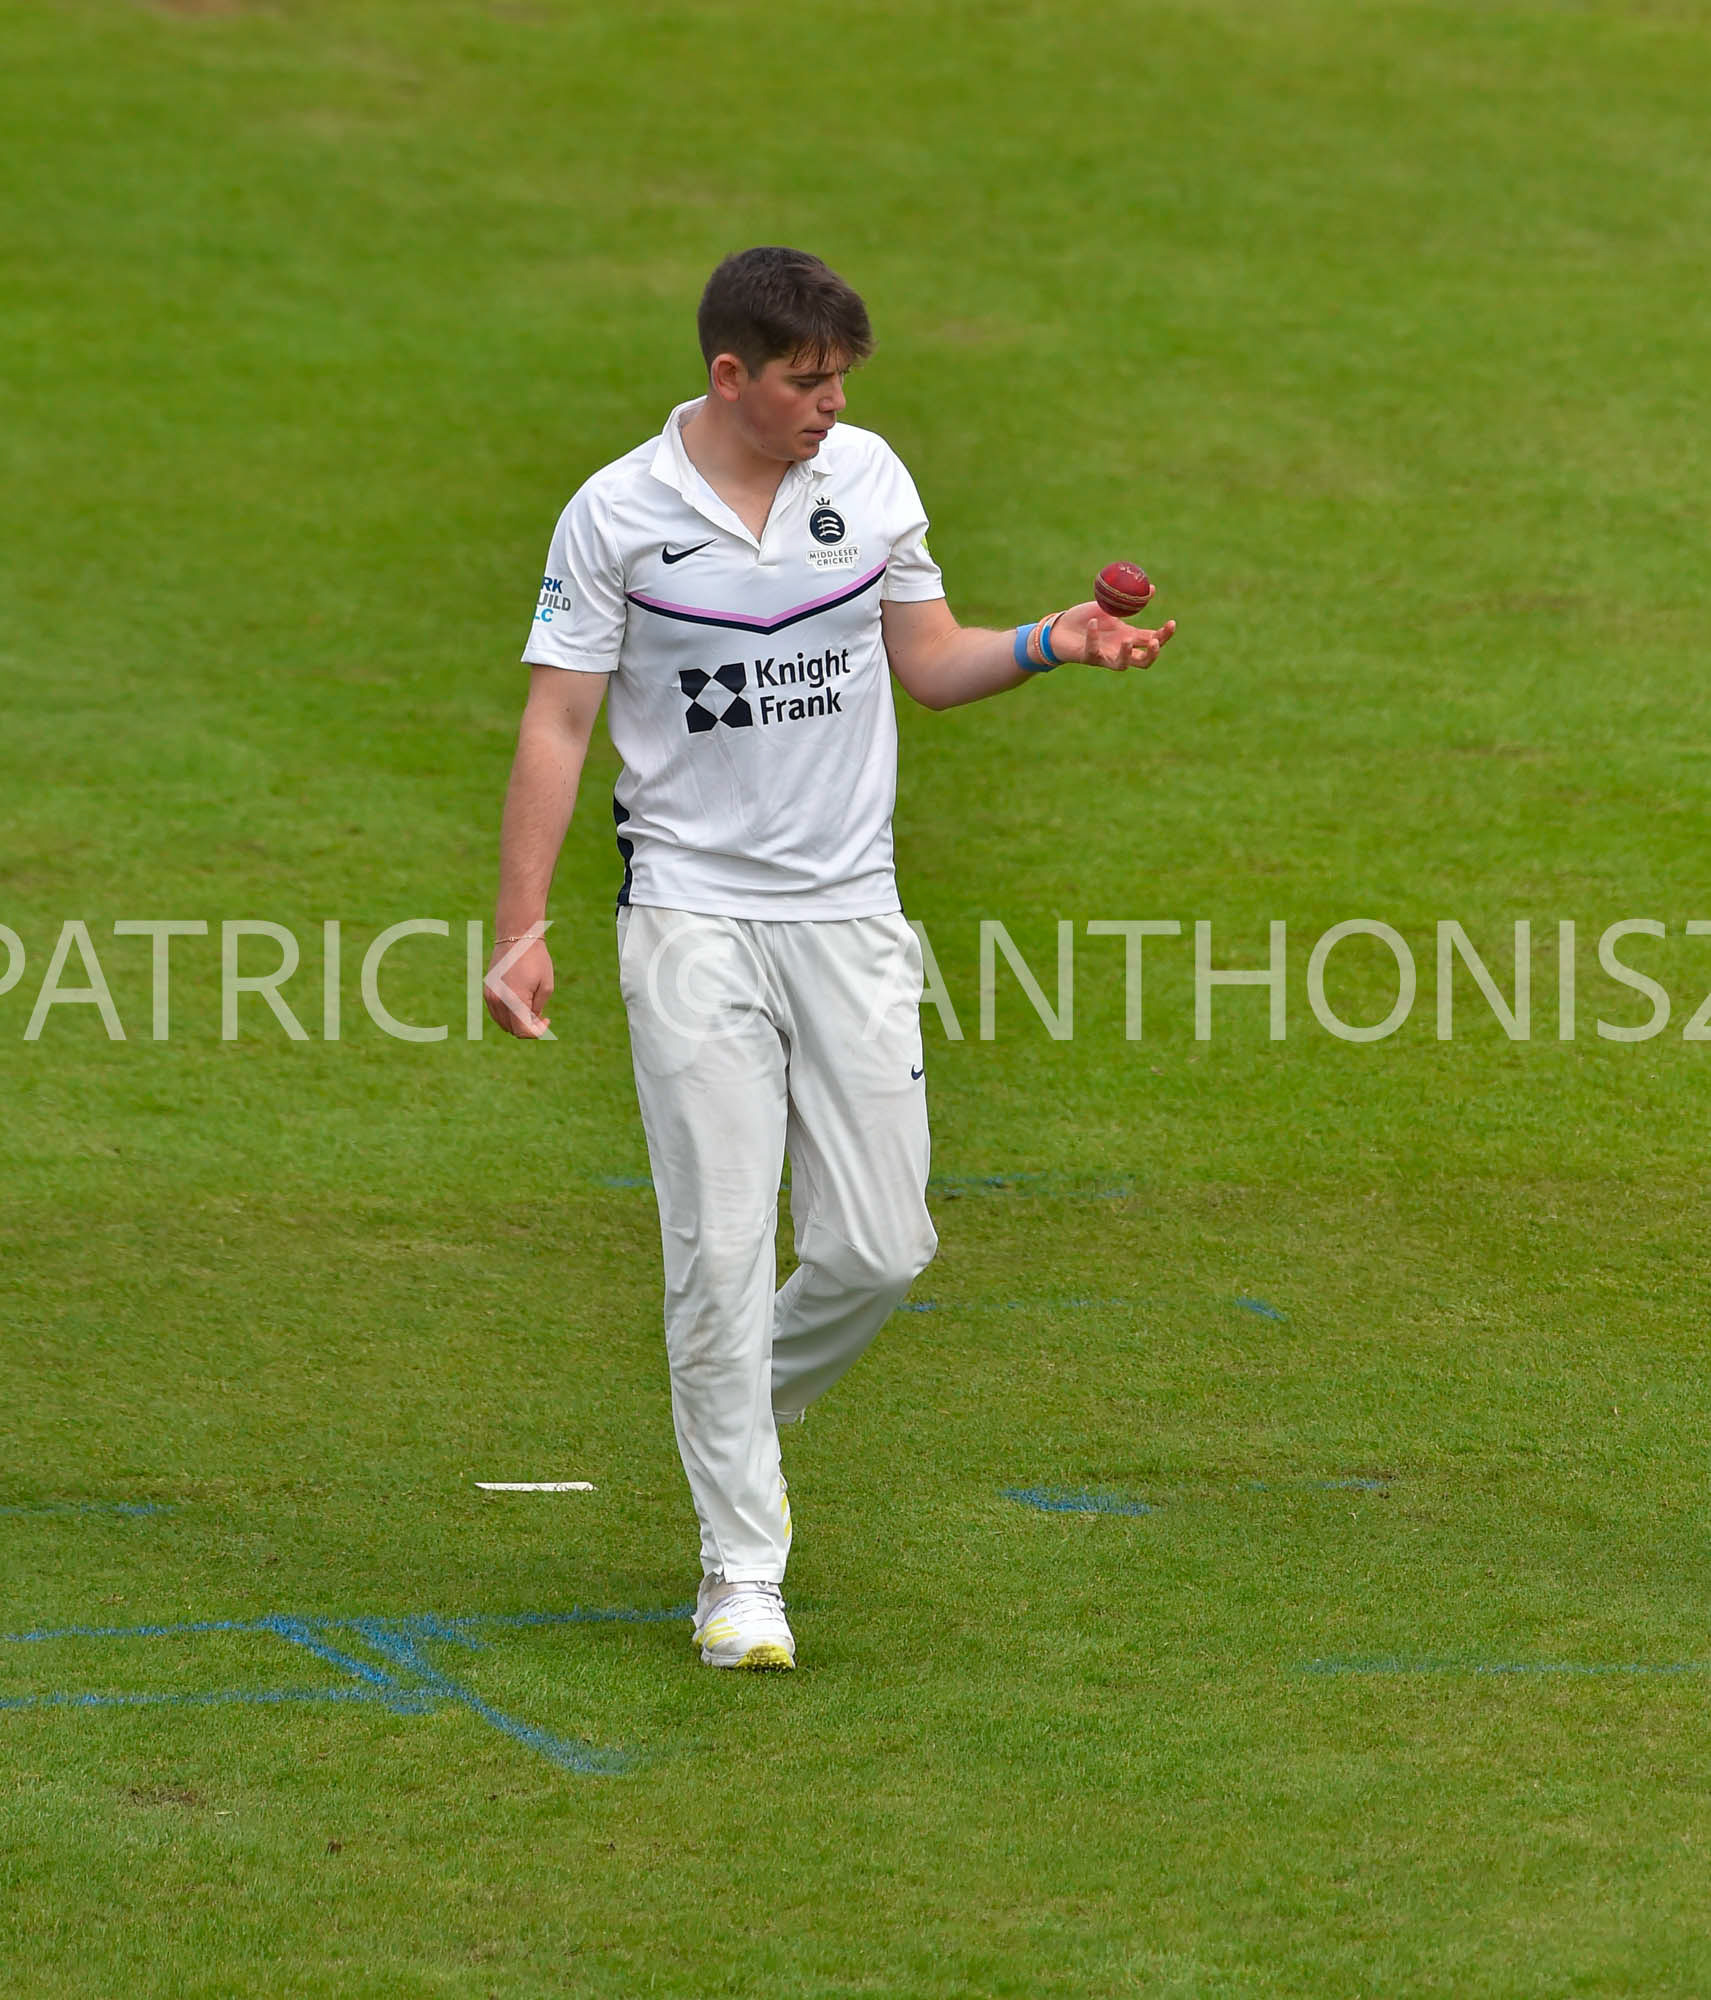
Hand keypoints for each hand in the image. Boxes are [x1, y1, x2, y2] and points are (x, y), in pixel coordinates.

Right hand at [484, 938, 553, 1038]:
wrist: (517, 937)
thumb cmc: (536, 960)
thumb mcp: (546, 986)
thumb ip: (538, 1008)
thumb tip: (530, 1021)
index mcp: (515, 1000)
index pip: (522, 1032)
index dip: (536, 1032)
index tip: (546, 1020)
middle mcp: (498, 1001)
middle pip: (512, 1029)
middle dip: (528, 1027)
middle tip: (541, 1015)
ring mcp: (490, 996)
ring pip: (503, 1022)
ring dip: (517, 1021)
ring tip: (531, 1008)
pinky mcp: (487, 991)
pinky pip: (496, 1012)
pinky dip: (508, 1014)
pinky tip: (520, 1003)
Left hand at [1049, 600, 1176, 671]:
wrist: (1061, 628)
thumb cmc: (1085, 618)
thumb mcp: (1110, 605)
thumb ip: (1130, 599)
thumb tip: (1152, 587)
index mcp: (1128, 637)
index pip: (1152, 640)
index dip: (1164, 635)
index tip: (1172, 623)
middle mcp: (1119, 650)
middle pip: (1143, 661)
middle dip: (1152, 653)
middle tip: (1153, 642)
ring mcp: (1104, 656)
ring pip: (1122, 665)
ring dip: (1127, 654)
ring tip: (1127, 640)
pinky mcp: (1087, 658)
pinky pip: (1093, 651)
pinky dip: (1093, 637)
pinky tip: (1093, 622)